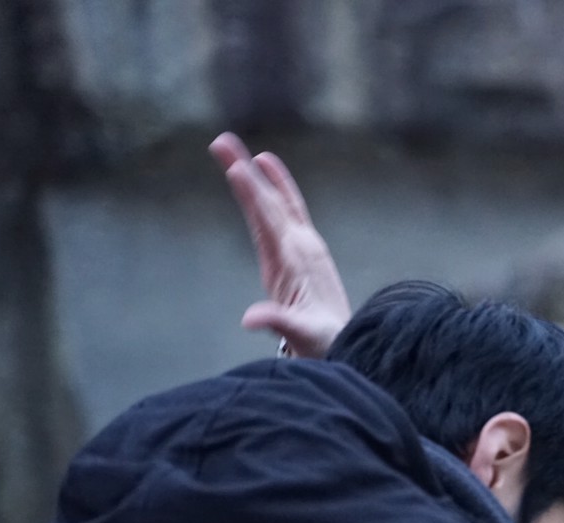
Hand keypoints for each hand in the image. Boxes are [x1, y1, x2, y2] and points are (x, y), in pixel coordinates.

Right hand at [209, 132, 352, 358]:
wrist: (343, 342)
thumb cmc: (323, 340)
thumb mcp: (301, 334)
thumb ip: (277, 322)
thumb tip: (250, 320)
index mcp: (297, 259)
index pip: (271, 220)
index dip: (253, 194)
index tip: (237, 168)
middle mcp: (301, 246)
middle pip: (270, 201)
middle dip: (246, 171)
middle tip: (220, 140)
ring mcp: (301, 246)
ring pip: (275, 202)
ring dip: (254, 174)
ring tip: (230, 145)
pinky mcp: (297, 251)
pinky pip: (283, 213)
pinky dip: (270, 190)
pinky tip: (261, 169)